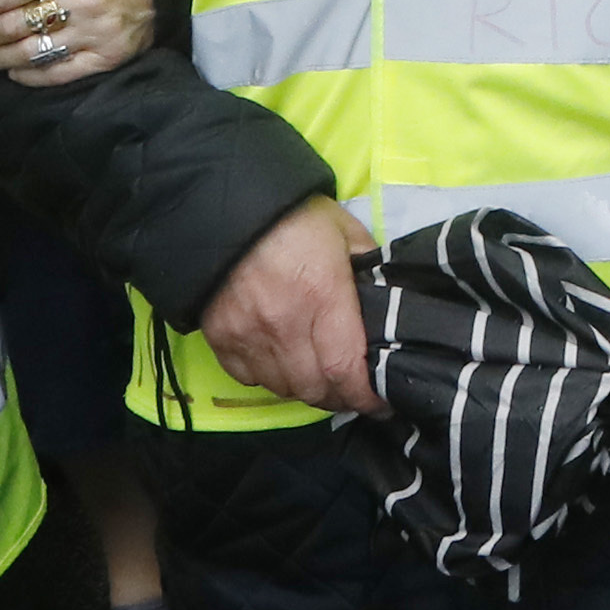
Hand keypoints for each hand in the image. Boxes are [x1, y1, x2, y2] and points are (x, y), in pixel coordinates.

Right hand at [201, 196, 385, 415]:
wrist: (223, 207)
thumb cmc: (294, 217)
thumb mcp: (345, 231)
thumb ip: (369, 268)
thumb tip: (387, 299)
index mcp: (322, 297)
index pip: (345, 370)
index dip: (365, 396)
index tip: (381, 402)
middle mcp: (284, 325)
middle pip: (315, 389)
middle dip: (340, 397)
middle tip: (353, 389)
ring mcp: (248, 336)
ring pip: (284, 388)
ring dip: (307, 389)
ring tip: (321, 377)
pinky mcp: (221, 339)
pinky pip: (250, 379)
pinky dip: (271, 379)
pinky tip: (283, 362)